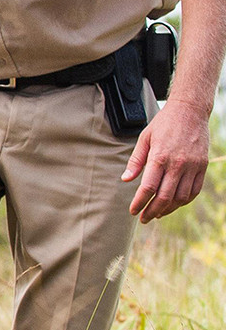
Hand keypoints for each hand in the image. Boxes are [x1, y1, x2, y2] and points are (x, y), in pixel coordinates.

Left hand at [122, 99, 209, 221]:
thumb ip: (135, 161)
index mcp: (160, 157)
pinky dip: (184, 201)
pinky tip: (174, 204)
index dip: (139, 203)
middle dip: (152, 211)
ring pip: (181, 197)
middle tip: (143, 218)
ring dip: (168, 209)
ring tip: (157, 213)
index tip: (133, 211)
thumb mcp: (144, 138)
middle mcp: (178, 164)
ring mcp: (193, 166)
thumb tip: (126, 180)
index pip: (148, 188)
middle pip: (165, 197)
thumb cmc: (163, 124)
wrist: (190, 111)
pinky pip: (194, 190)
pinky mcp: (203, 166)